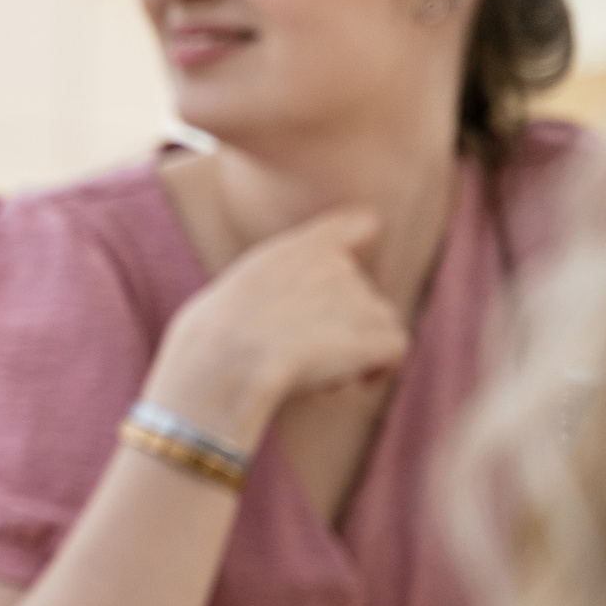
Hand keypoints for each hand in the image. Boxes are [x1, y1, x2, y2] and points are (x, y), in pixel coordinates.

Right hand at [148, 208, 407, 443]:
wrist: (225, 359)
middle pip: (363, 294)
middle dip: (343, 322)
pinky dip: (378, 369)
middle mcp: (339, 266)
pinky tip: (350, 383)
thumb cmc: (210, 339)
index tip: (351, 258)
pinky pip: (395, 349)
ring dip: (357, 347)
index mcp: (303, 248)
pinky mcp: (375, 335)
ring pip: (380, 324)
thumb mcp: (235, 295)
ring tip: (317, 369)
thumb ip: (275, 290)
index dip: (358, 240)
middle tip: (303, 349)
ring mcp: (361, 299)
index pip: (358, 222)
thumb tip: (286, 323)